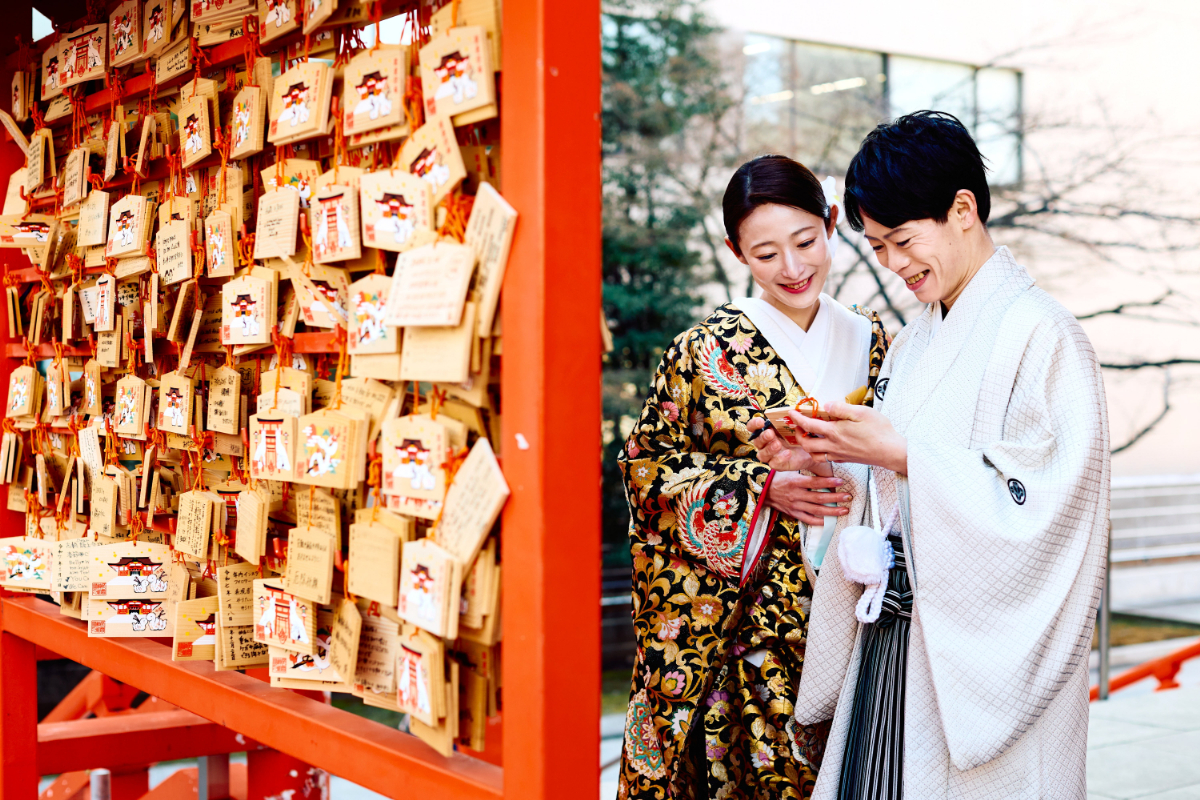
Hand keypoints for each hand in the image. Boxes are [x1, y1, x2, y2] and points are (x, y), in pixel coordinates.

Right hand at [747, 417, 832, 476]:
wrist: (811, 450)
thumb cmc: (800, 435)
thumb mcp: (795, 425)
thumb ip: (790, 419)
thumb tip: (792, 411)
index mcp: (766, 431)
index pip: (753, 428)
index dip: (754, 424)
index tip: (761, 421)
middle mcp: (765, 444)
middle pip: (757, 441)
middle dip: (762, 437)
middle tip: (770, 433)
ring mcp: (770, 455)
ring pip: (762, 455)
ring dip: (769, 449)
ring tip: (778, 444)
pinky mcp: (778, 464)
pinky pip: (773, 464)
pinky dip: (779, 458)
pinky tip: (788, 453)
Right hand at [765, 471, 850, 525]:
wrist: (762, 491)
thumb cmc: (778, 478)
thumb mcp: (790, 471)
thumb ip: (805, 471)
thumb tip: (821, 464)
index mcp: (795, 482)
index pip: (815, 483)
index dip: (829, 482)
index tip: (841, 481)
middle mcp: (796, 495)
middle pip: (819, 498)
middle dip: (836, 497)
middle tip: (848, 496)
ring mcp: (795, 506)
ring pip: (817, 510)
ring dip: (832, 511)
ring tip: (845, 509)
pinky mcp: (793, 513)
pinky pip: (808, 519)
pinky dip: (819, 522)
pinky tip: (830, 521)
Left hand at [788, 402, 907, 473]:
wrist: (891, 452)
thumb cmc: (879, 431)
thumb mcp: (861, 412)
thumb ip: (840, 408)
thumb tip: (825, 406)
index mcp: (835, 432)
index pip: (808, 425)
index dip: (797, 418)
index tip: (791, 412)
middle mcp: (833, 446)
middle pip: (806, 444)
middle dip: (798, 434)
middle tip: (798, 425)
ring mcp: (839, 455)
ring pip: (814, 455)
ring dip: (807, 446)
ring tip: (809, 436)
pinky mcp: (845, 460)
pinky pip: (826, 459)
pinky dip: (820, 452)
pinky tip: (825, 444)